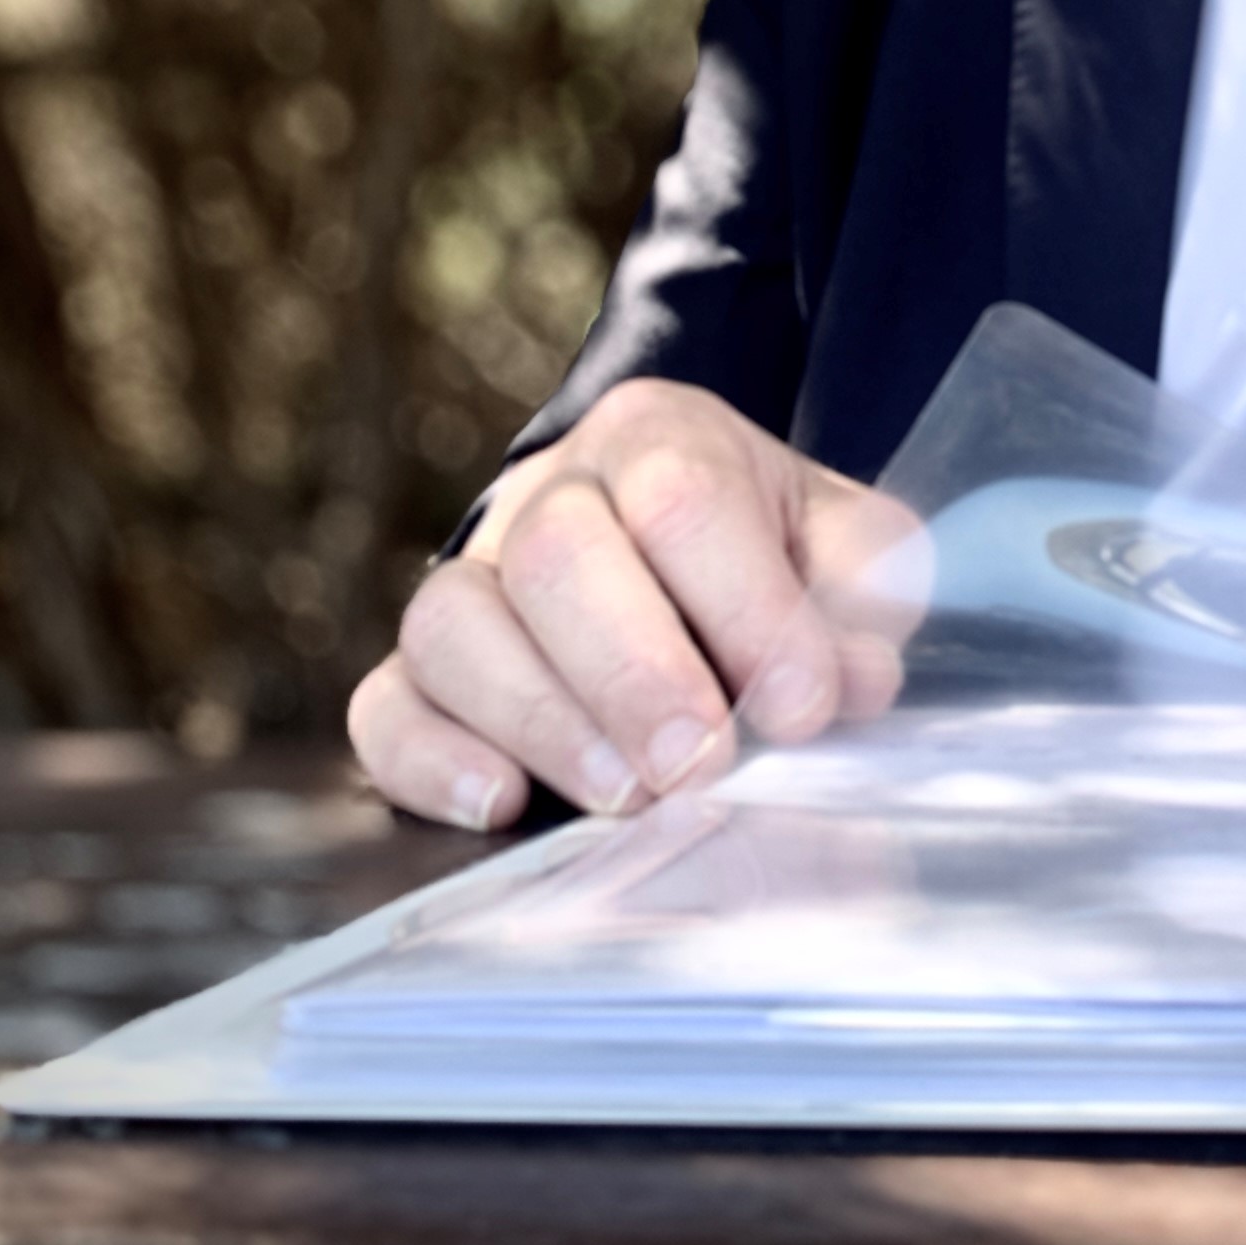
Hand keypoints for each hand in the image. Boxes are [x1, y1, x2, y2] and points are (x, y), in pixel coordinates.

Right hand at [347, 378, 919, 829]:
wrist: (672, 543)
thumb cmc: (762, 554)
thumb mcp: (838, 546)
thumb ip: (860, 596)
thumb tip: (858, 677)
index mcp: (659, 438)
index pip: (682, 499)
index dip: (745, 609)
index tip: (802, 706)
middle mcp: (548, 495)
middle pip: (556, 557)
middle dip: (634, 673)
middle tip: (698, 765)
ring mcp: (468, 578)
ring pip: (456, 628)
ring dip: (543, 722)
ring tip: (623, 797)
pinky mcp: (415, 669)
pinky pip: (385, 707)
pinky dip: (432, 763)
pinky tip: (501, 806)